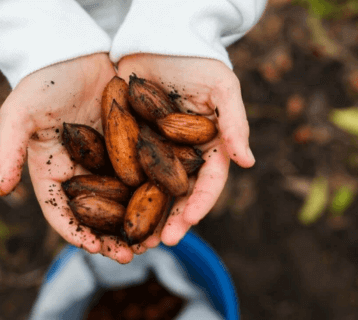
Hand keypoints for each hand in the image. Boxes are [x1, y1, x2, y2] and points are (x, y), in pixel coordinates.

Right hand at [0, 53, 134, 263]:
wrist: (73, 52)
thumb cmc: (41, 81)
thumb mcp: (19, 112)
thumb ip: (10, 149)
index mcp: (51, 172)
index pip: (62, 212)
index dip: (77, 232)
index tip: (95, 248)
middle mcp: (79, 173)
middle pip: (96, 214)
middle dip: (112, 237)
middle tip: (131, 254)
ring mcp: (105, 162)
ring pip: (122, 200)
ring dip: (136, 222)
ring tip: (154, 239)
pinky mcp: (128, 147)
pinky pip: (142, 174)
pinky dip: (153, 192)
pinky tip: (169, 205)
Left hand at [116, 54, 255, 249]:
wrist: (161, 38)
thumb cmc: (197, 60)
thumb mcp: (222, 87)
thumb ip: (234, 123)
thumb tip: (248, 162)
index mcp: (209, 146)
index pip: (207, 183)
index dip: (198, 206)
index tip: (184, 225)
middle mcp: (183, 154)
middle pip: (178, 195)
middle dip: (169, 222)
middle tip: (156, 244)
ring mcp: (157, 150)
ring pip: (150, 190)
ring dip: (144, 217)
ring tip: (132, 240)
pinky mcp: (132, 143)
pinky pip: (125, 171)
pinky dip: (119, 193)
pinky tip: (108, 211)